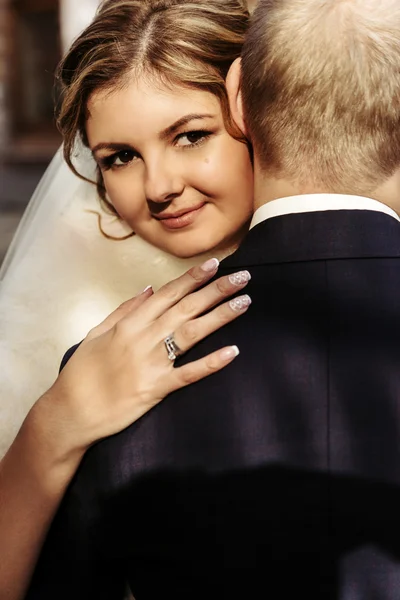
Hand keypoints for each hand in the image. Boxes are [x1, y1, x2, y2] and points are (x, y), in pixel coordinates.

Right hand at [40, 258, 250, 456]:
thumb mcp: (96, 332)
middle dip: (216, 290)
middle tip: (243, 277)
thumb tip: (150, 289)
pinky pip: (189, 373)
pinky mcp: (157, 388)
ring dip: (220, 316)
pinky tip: (232, 352)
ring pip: (192, 333)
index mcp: (130, 323)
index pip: (168, 294)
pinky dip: (211, 362)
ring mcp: (152, 363)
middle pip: (186, 307)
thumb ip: (124, 309)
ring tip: (244, 302)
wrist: (71, 412)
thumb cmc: (82, 372)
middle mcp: (143, 338)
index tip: (215, 264)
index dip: (193, 278)